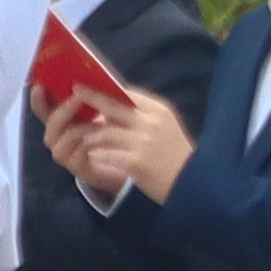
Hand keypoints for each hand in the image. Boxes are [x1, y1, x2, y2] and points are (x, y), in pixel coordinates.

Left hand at [69, 86, 196, 202]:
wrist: (194, 185)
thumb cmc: (176, 156)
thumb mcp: (166, 128)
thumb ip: (143, 117)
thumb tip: (114, 109)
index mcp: (159, 112)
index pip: (129, 94)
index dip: (109, 89)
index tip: (93, 84)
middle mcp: (151, 123)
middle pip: (114, 106)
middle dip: (92, 97)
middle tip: (76, 90)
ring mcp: (144, 143)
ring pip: (107, 132)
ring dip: (92, 135)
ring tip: (84, 138)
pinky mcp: (137, 163)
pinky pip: (108, 154)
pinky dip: (98, 154)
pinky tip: (92, 157)